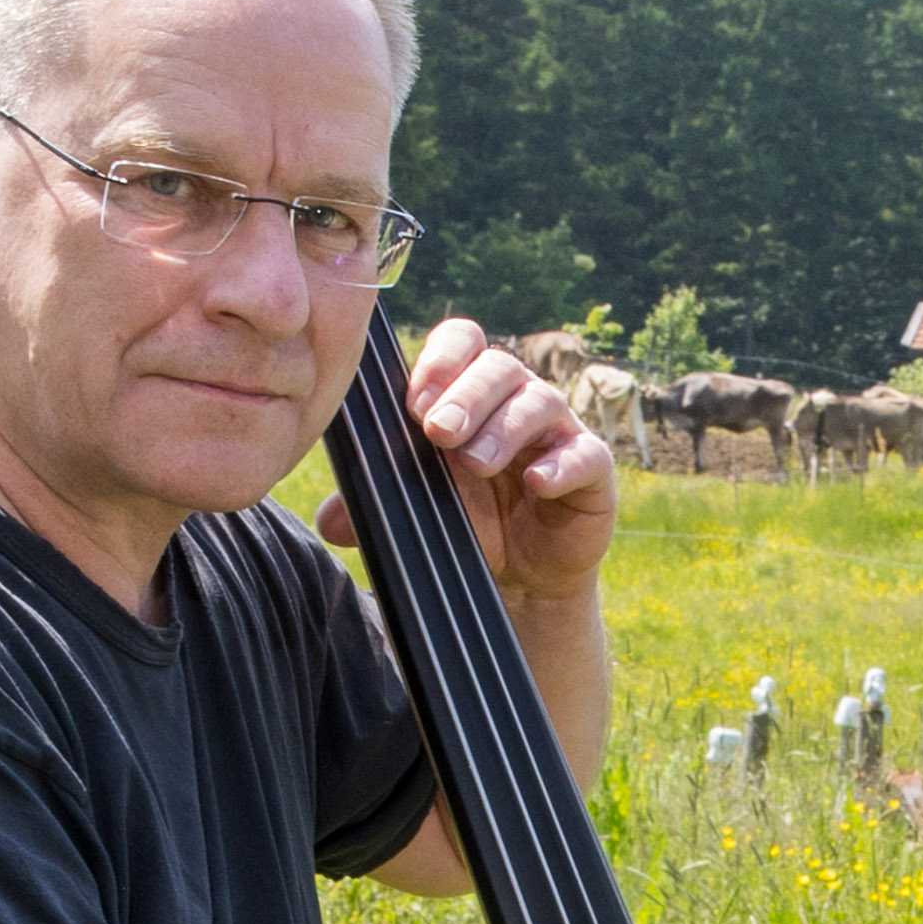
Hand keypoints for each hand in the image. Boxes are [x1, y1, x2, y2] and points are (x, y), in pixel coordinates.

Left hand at [343, 310, 614, 609]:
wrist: (518, 580)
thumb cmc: (465, 522)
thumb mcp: (413, 509)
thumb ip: (371, 505)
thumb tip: (331, 522)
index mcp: (470, 391)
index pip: (461, 343)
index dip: (441, 359)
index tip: (412, 401)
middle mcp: (515, 399)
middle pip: (499, 366)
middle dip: (466, 394)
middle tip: (437, 431)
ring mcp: (558, 431)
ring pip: (540, 402)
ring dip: (504, 428)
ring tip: (475, 464)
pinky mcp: (592, 471)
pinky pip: (586, 454)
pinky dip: (562, 464)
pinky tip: (537, 483)